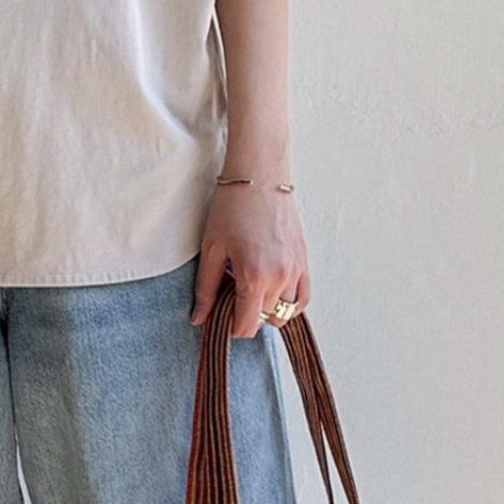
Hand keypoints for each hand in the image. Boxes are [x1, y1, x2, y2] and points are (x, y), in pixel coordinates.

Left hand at [190, 182, 311, 338]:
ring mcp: (296, 270)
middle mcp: (280, 278)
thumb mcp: (211, 249)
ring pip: (283, 313)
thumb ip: (206, 289)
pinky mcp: (304, 261)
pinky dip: (289, 304)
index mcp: (254, 277)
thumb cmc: (232, 207)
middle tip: (230, 293)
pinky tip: (272, 292)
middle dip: (245, 315)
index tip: (219, 315)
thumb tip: (200, 318)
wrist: (260, 177)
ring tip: (250, 287)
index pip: (246, 326)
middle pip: (263, 321)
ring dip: (265, 309)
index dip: (229, 327)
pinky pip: (302, 299)